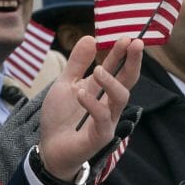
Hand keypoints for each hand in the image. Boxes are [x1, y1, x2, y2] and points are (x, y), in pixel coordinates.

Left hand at [37, 36, 142, 180]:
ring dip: (112, 81)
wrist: (50, 148)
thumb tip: (90, 38)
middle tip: (134, 43)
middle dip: (133, 61)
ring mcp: (108, 120)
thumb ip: (78, 63)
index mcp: (103, 90)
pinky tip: (80, 93)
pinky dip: (93, 103)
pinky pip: (102, 118)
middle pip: (129, 80)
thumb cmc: (61, 117)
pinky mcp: (100, 136)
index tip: (127, 36)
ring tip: (98, 69)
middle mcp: (110, 103)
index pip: (119, 68)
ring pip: (121, 98)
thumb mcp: (65, 84)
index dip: (123, 53)